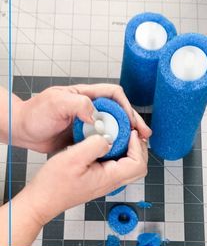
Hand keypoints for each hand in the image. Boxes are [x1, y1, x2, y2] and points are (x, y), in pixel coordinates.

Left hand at [13, 84, 151, 152]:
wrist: (23, 130)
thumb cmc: (35, 112)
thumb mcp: (55, 103)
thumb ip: (78, 105)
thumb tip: (97, 116)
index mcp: (85, 95)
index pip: (113, 94)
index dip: (126, 105)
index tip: (131, 120)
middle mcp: (89, 107)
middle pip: (118, 110)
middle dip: (133, 121)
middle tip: (144, 134)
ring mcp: (87, 121)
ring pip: (113, 125)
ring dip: (126, 133)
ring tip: (138, 144)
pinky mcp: (83, 135)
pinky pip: (103, 137)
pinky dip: (113, 143)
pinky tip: (119, 151)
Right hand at [24, 130, 147, 224]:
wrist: (41, 200)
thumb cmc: (54, 184)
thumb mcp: (73, 158)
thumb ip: (94, 146)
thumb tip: (108, 138)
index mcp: (108, 178)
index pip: (138, 164)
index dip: (137, 146)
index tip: (129, 131)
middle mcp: (110, 182)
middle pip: (138, 167)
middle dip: (138, 148)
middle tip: (130, 132)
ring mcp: (105, 182)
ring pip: (128, 166)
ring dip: (129, 149)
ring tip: (120, 134)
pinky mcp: (98, 179)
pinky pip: (116, 165)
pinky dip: (117, 152)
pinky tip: (104, 142)